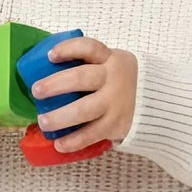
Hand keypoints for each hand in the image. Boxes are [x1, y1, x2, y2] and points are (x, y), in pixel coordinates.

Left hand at [29, 36, 137, 150]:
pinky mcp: (116, 124)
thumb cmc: (117, 81)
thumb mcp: (109, 64)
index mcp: (109, 59)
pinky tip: (58, 144)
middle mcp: (113, 78)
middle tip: (37, 91)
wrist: (155, 101)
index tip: (50, 55)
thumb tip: (43, 69)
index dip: (69, 49)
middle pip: (81, 78)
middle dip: (55, 84)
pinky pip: (92, 134)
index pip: (89, 48)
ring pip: (84, 109)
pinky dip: (74, 141)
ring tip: (43, 122)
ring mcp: (115, 103)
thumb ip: (86, 64)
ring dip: (60, 116)